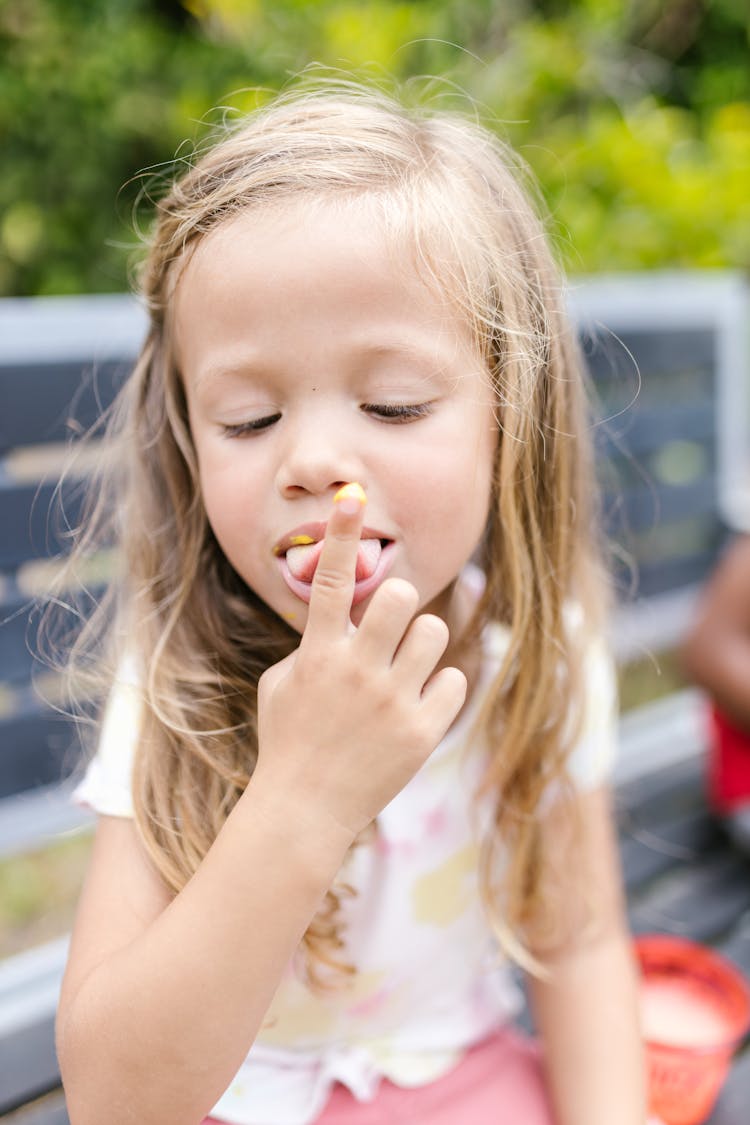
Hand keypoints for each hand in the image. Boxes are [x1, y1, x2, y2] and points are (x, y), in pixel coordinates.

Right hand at [254, 485, 466, 843]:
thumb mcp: (282, 684)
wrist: (304, 811)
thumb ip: (312, 645)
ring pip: (434, 633)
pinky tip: (416, 708)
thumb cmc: (288, 740)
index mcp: (317, 655)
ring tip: (405, 670)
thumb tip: (343, 617)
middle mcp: (356, 672)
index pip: (327, 581)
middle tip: (391, 624)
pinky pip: (452, 681)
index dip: (339, 533)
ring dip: (422, 643)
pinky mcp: (422, 733)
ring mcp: (391, 703)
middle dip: (399, 602)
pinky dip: (438, 689)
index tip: (352, 494)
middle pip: (398, 597)